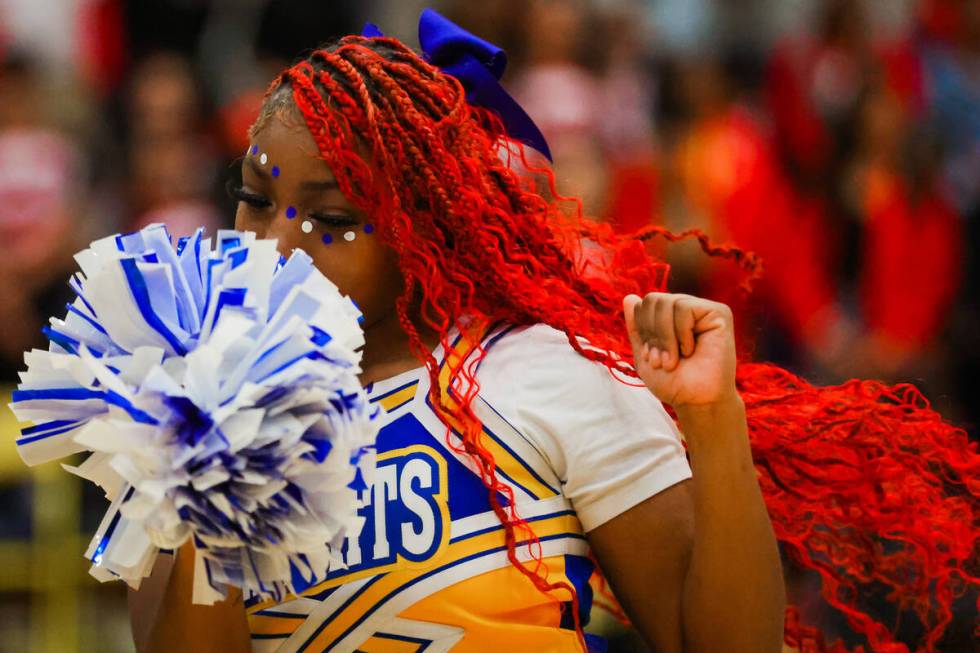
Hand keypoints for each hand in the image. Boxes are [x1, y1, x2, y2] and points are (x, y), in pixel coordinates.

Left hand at [623, 292, 737, 407]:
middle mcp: (686, 309)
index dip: (641, 330)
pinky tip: (690, 350)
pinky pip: (684, 308)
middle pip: (653, 299)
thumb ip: (636, 327)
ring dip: (665, 337)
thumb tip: (629, 297)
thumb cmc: (673, 382)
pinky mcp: (719, 313)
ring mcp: (703, 310)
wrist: (696, 401)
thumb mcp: (644, 354)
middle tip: (662, 360)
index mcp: (670, 317)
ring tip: (674, 359)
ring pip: (667, 302)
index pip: (643, 304)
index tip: (651, 356)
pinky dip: (681, 333)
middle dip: (652, 333)